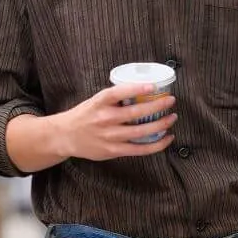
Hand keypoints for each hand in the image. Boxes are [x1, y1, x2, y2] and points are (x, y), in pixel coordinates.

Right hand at [58, 83, 176, 159]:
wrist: (65, 136)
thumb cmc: (85, 115)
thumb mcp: (96, 100)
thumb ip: (116, 97)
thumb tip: (144, 90)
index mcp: (99, 102)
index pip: (118, 92)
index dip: (136, 89)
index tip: (153, 86)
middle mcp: (104, 119)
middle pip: (135, 113)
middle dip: (157, 106)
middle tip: (171, 100)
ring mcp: (109, 136)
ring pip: (140, 132)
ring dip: (160, 125)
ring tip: (172, 117)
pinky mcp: (113, 151)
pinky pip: (139, 149)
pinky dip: (156, 145)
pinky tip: (167, 138)